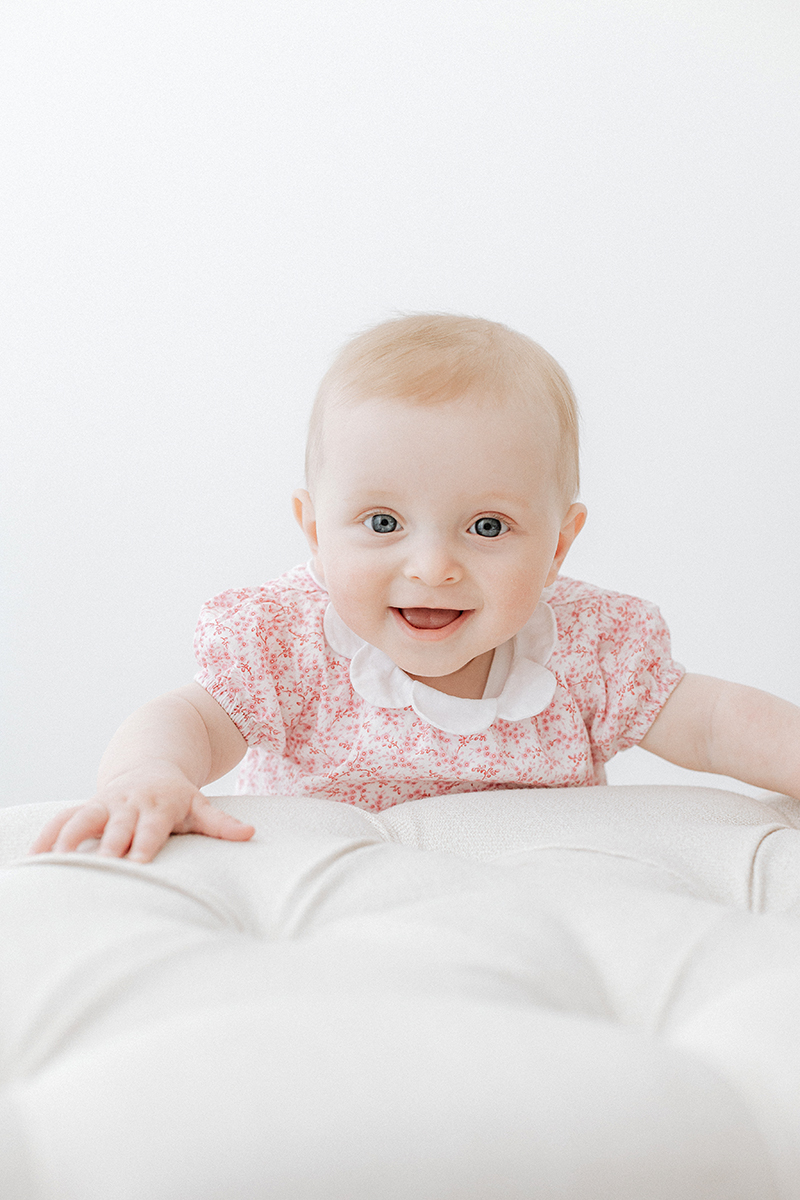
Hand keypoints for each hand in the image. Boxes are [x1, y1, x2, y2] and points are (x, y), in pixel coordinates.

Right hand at [29, 761, 254, 862]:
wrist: (149, 768)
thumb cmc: (177, 798)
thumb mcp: (200, 806)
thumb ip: (221, 824)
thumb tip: (251, 833)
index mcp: (158, 805)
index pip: (151, 827)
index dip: (144, 843)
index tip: (137, 862)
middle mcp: (128, 804)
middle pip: (116, 825)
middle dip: (107, 843)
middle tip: (98, 865)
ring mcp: (104, 805)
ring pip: (82, 818)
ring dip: (68, 838)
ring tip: (55, 860)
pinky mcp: (84, 808)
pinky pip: (60, 820)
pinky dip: (46, 837)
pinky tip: (33, 859)